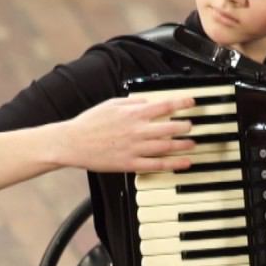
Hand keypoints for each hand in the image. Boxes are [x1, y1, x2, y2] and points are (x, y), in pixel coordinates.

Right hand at [56, 96, 196, 172]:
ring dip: (183, 145)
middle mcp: (137, 130)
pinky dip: (173, 164)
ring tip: (192, 144)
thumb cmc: (90, 123)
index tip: (192, 103)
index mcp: (133, 113)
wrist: (73, 143)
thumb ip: (132, 102)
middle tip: (192, 126)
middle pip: (170, 127)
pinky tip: (184, 163)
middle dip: (186, 126)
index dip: (182, 103)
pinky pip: (157, 165)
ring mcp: (135, 148)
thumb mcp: (111, 104)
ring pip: (167, 146)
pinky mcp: (130, 163)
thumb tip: (148, 101)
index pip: (164, 105)